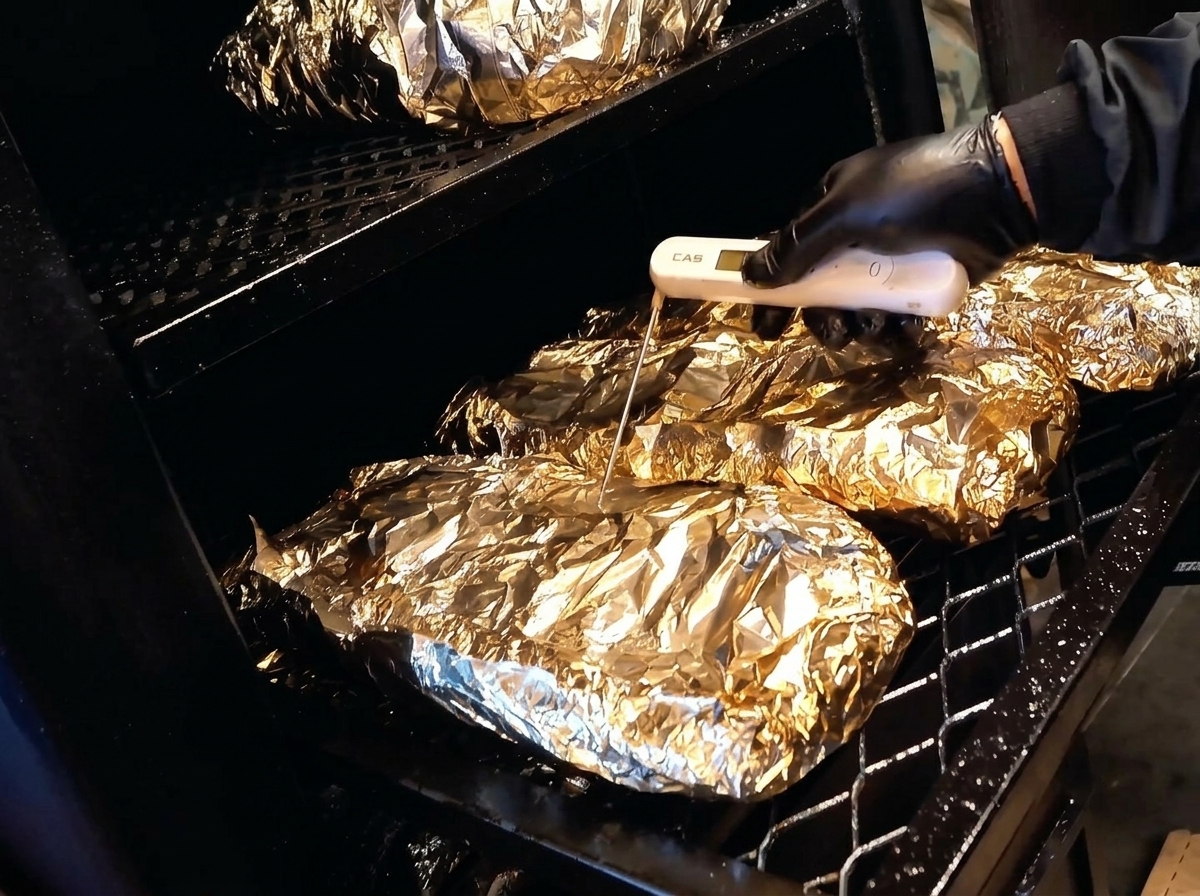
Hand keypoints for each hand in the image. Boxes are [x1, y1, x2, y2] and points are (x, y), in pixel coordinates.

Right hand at [743, 115, 1036, 347]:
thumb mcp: (847, 215)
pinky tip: (904, 328)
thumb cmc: (918, 193)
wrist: (1000, 195)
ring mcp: (888, 261)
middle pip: (820, 289)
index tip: (765, 326)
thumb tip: (749, 274)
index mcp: (830, 207)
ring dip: (861, 323)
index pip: (787, 252)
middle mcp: (854, 236)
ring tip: (878, 323)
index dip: (773, 291)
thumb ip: (797, 247)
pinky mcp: (919, 282)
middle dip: (823, 317)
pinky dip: (894, 327)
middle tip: (835, 333)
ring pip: (855, 307)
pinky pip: (893, 314)